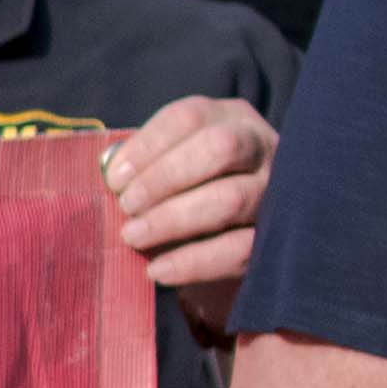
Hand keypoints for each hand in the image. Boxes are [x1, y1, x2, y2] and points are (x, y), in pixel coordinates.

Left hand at [99, 93, 273, 343]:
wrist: (233, 234)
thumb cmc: (189, 189)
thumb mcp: (173, 161)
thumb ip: (144, 163)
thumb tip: (110, 175)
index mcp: (230, 118)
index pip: (189, 117)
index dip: (148, 146)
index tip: (114, 179)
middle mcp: (262, 147)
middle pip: (219, 148)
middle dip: (164, 178)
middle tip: (127, 205)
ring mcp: (276, 191)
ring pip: (230, 199)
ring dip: (173, 219)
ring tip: (133, 236)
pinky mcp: (276, 238)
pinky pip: (239, 249)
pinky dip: (194, 262)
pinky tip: (159, 270)